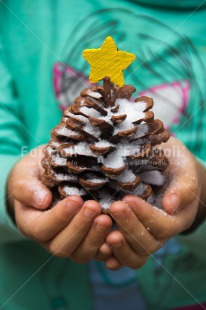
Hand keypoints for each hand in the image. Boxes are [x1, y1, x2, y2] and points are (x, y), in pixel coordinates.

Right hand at [7, 146, 111, 262]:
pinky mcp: (87, 241)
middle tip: (94, 206)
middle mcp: (49, 239)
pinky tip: (117, 235)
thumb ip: (26, 187)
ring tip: (107, 218)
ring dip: (95, 238)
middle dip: (80, 227)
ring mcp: (70, 243)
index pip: (42, 229)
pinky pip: (97, 253)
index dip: (59, 218)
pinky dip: (108, 248)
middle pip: (63, 246)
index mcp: (31, 224)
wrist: (48, 176)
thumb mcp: (24, 174)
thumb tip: (42, 201)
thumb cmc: (35, 174)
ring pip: (81, 253)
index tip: (75, 200)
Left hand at [103, 137, 202, 269]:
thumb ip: (183, 187)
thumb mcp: (183, 171)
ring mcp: (143, 240)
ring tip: (105, 232)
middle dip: (129, 227)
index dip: (146, 215)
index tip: (129, 198)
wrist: (164, 171)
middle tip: (114, 207)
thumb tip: (171, 205)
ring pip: (135, 256)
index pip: (164, 226)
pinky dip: (110, 256)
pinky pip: (121, 257)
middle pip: (147, 244)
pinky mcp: (128, 240)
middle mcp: (160, 235)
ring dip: (119, 247)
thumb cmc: (175, 167)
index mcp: (176, 219)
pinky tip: (100, 247)